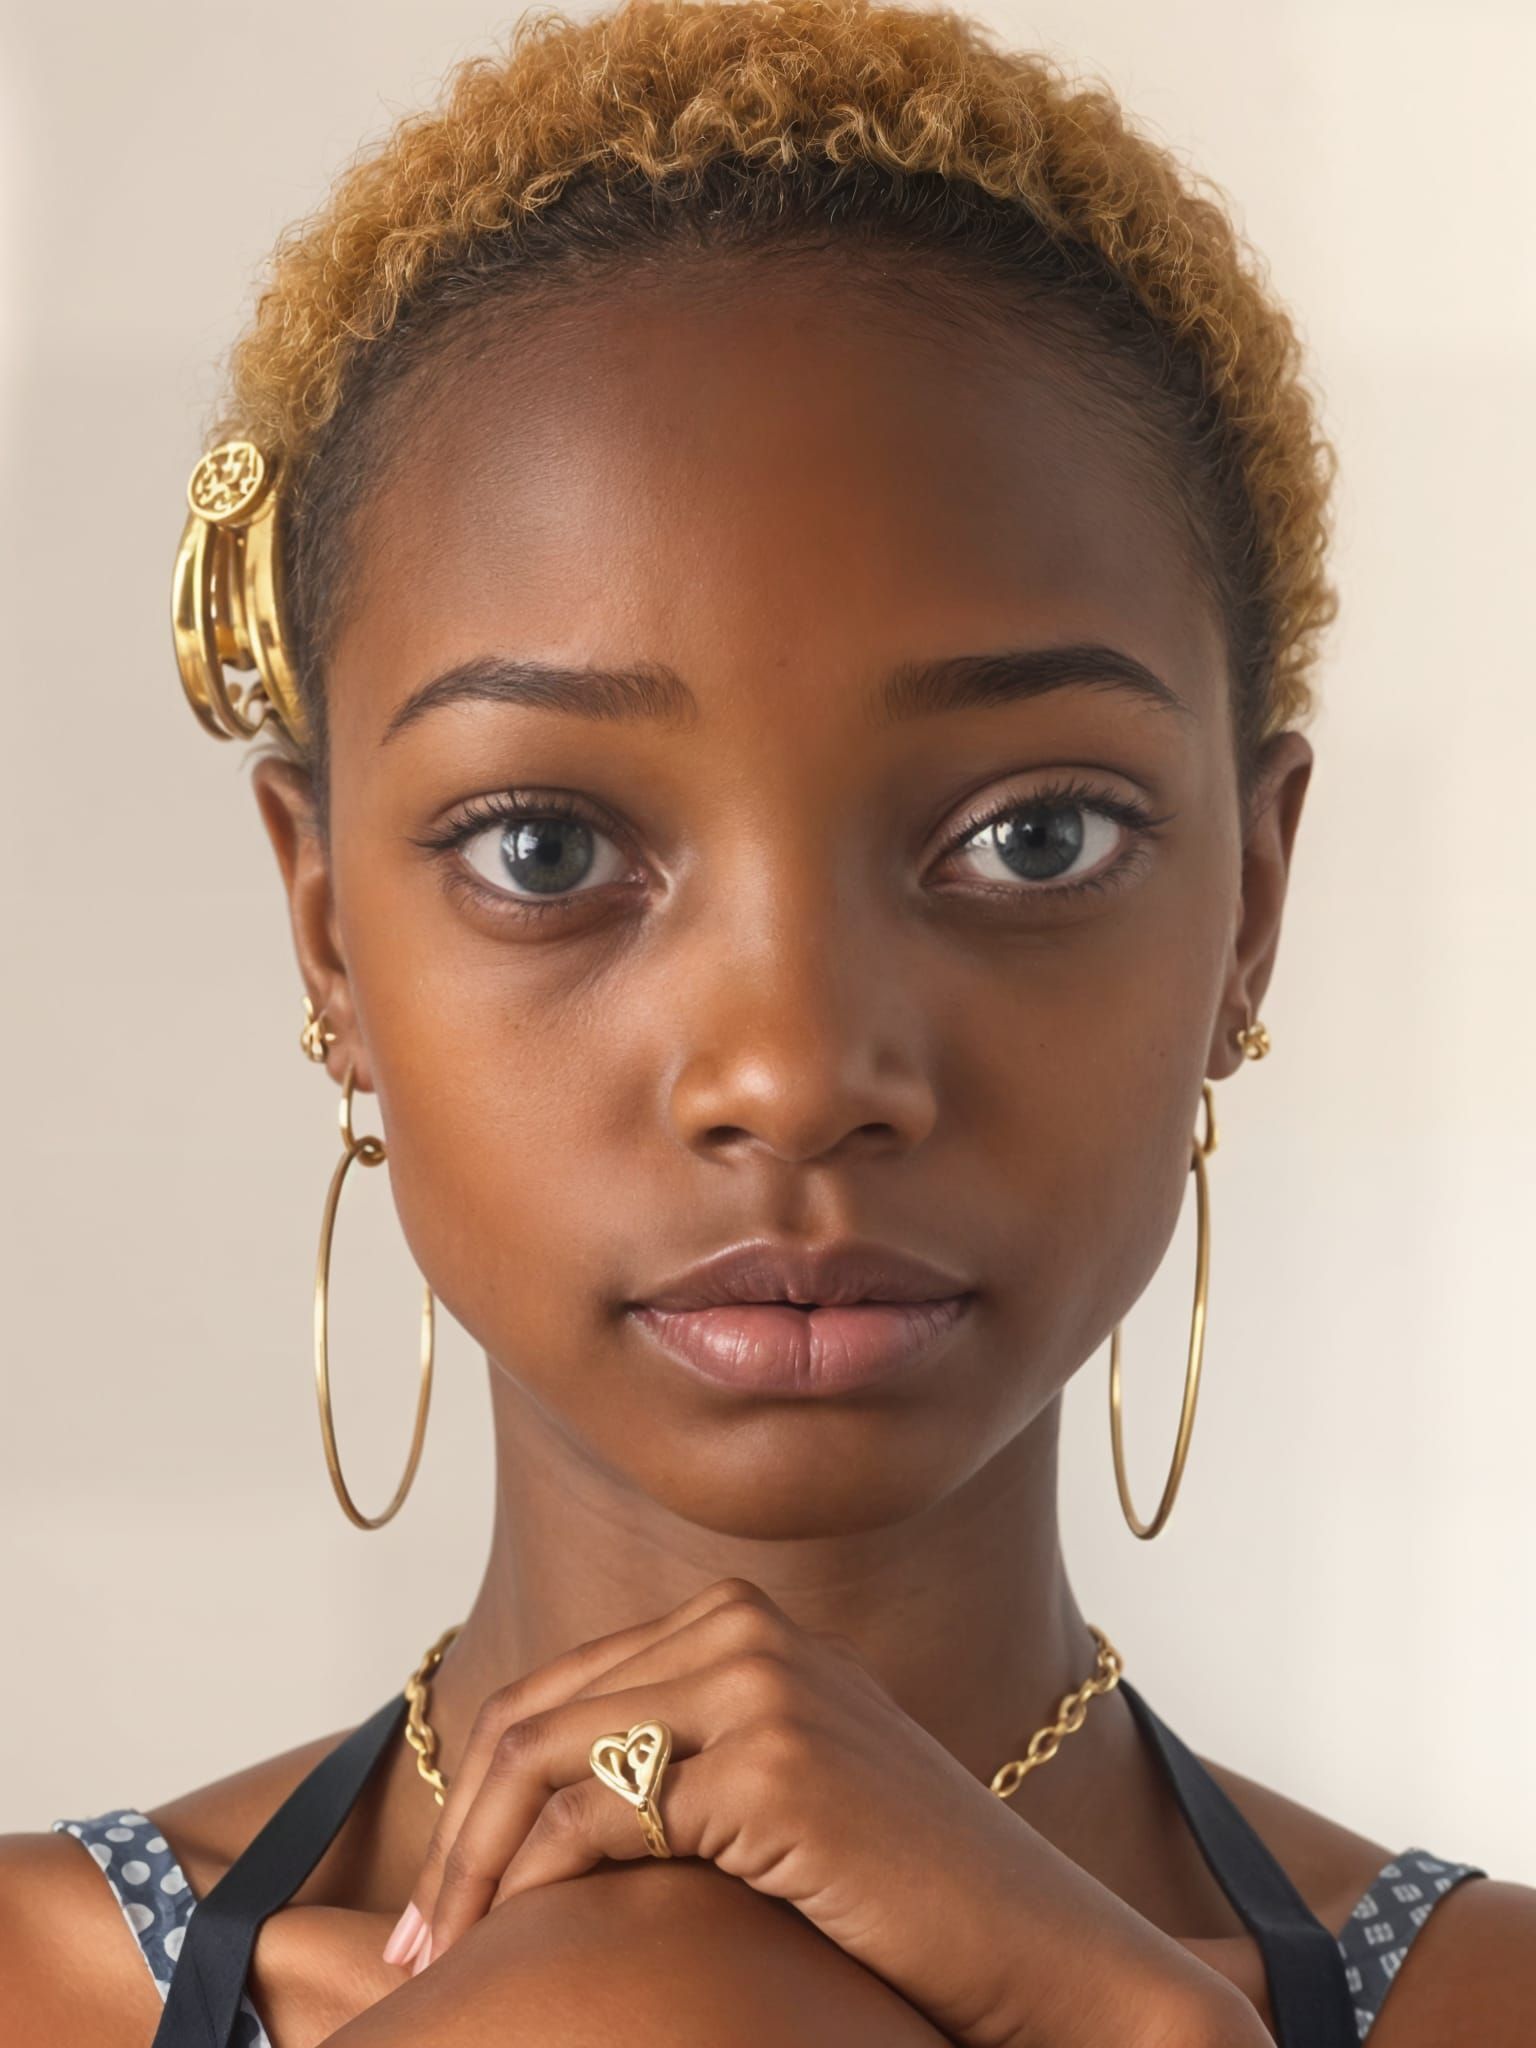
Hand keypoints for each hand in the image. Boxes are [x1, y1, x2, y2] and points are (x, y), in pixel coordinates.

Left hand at [385, 1578, 1261, 2047]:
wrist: (1034, 1946)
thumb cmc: (899, 1893)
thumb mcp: (769, 1794)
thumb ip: (674, 1761)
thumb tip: (527, 1813)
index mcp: (739, 1620)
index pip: (556, 1691)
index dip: (477, 1793)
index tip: (440, 1902)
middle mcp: (743, 1626)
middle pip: (533, 1716)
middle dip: (456, 1834)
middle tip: (416, 1946)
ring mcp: (760, 1682)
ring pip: (545, 1759)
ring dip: (474, 1865)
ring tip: (442, 1958)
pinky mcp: (773, 1757)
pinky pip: (599, 1819)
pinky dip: (535, 1883)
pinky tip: (518, 1943)